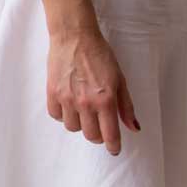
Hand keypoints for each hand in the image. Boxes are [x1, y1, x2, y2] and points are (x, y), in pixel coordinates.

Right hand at [47, 24, 139, 154]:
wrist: (74, 36)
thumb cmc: (100, 54)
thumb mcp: (120, 79)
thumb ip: (126, 106)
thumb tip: (134, 127)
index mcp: (105, 100)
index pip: (109, 135)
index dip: (113, 146)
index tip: (114, 149)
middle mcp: (85, 103)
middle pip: (90, 135)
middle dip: (98, 135)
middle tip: (100, 125)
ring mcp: (67, 98)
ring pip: (72, 127)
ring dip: (80, 123)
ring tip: (83, 111)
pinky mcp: (52, 92)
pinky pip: (56, 115)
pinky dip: (63, 114)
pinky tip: (69, 105)